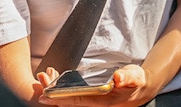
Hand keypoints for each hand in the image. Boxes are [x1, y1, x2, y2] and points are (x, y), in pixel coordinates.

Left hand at [37, 65, 152, 105]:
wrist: (140, 89)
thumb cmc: (136, 82)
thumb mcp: (135, 76)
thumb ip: (127, 77)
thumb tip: (118, 78)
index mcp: (104, 103)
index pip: (79, 101)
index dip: (62, 98)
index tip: (47, 94)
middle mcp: (96, 105)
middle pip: (70, 102)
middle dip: (54, 94)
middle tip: (40, 81)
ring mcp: (92, 103)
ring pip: (70, 100)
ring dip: (56, 91)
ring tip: (43, 79)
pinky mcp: (91, 99)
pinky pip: (73, 97)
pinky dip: (62, 90)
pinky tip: (53, 81)